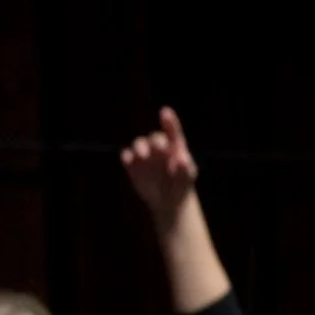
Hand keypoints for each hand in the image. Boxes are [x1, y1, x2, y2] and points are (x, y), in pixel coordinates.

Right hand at [118, 104, 199, 222]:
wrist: (170, 201)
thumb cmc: (181, 184)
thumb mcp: (187, 177)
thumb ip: (185, 168)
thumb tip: (182, 160)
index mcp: (174, 145)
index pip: (172, 131)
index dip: (169, 121)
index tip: (165, 113)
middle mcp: (158, 146)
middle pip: (155, 138)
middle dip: (156, 141)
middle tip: (161, 147)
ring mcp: (145, 154)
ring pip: (139, 144)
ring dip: (140, 147)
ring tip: (143, 154)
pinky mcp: (133, 165)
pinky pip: (127, 157)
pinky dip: (127, 157)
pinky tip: (128, 160)